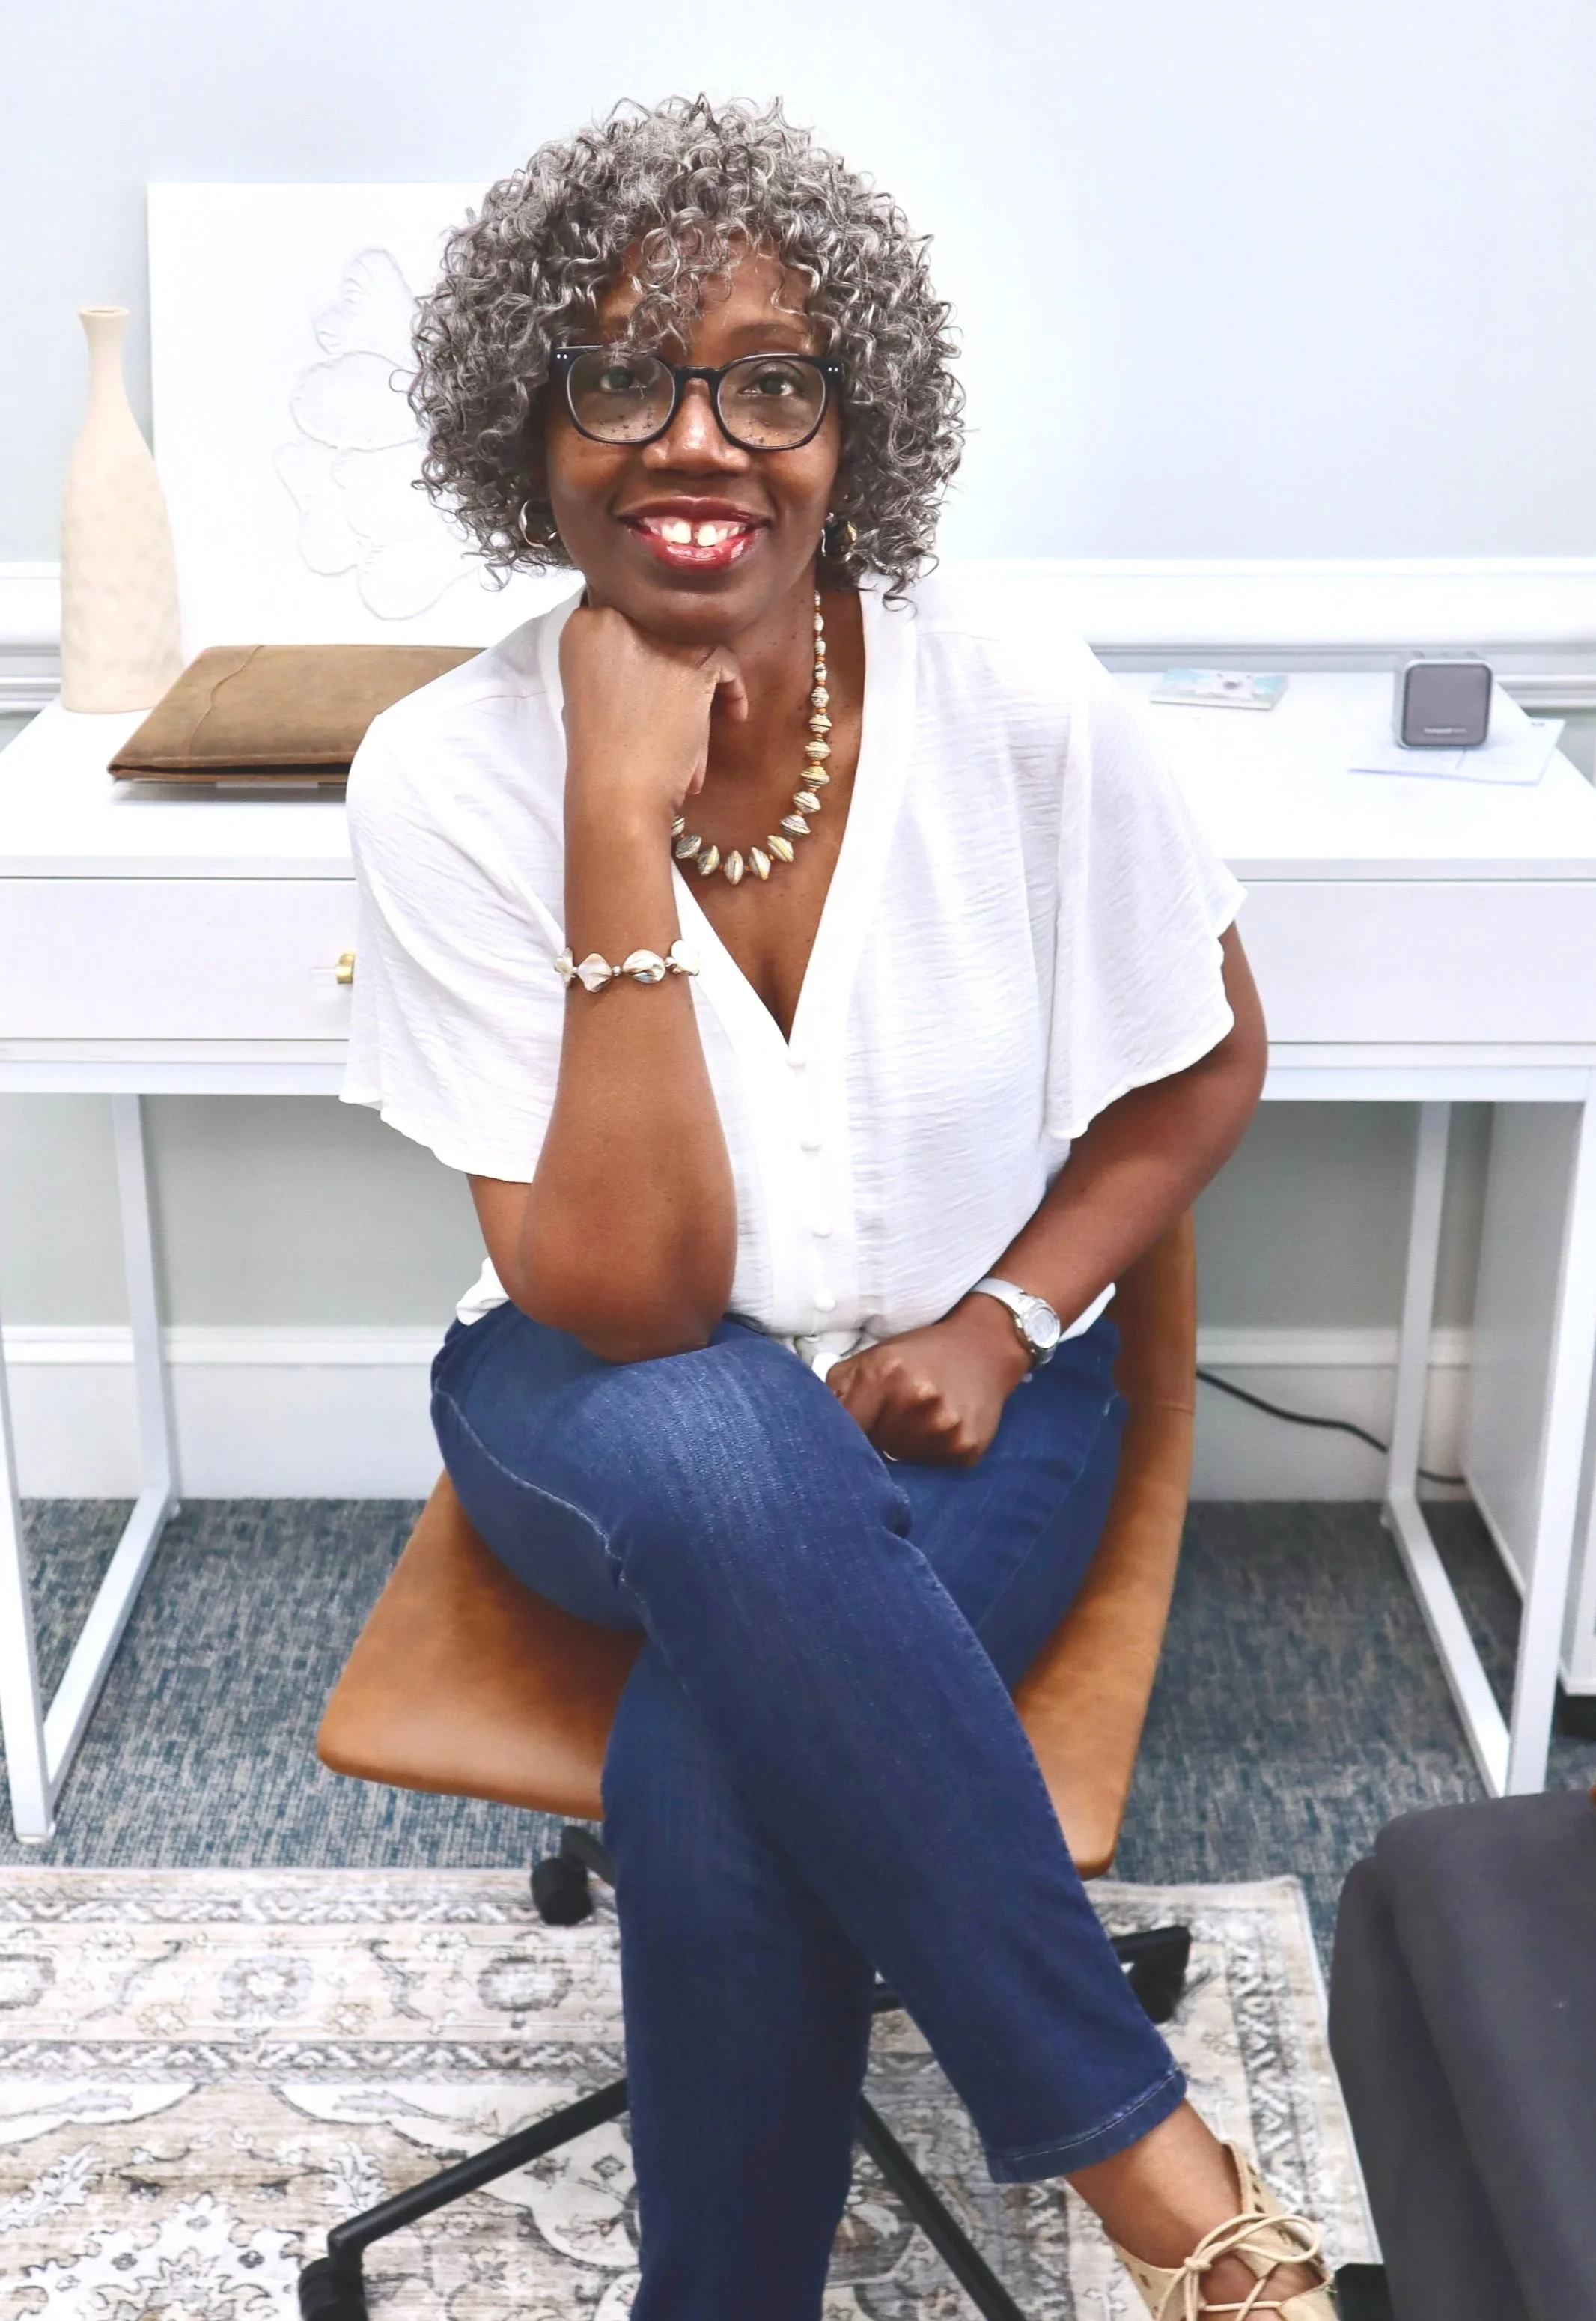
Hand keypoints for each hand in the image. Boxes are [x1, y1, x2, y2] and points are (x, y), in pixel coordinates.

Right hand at [559, 604, 747, 826]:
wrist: (617, 791)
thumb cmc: (600, 752)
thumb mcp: (590, 690)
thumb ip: (613, 658)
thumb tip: (650, 649)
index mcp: (584, 626)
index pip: (630, 618)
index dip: (648, 648)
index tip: (655, 677)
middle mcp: (619, 619)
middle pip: (665, 629)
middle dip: (677, 665)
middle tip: (677, 703)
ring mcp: (660, 639)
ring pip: (696, 645)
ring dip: (700, 684)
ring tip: (694, 728)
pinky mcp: (696, 663)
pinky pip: (726, 664)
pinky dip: (733, 691)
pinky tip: (730, 716)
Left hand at [826, 1295, 1031, 1465]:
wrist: (984, 1348)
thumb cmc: (919, 1354)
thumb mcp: (873, 1357)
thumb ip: (837, 1389)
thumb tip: (809, 1427)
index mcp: (885, 1374)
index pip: (845, 1430)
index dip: (839, 1439)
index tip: (837, 1442)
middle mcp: (917, 1400)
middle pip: (872, 1449)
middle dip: (873, 1438)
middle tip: (889, 1417)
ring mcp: (945, 1427)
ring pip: (901, 1461)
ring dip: (901, 1448)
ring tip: (916, 1421)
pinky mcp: (967, 1447)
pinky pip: (931, 1467)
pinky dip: (929, 1454)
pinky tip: (939, 1428)